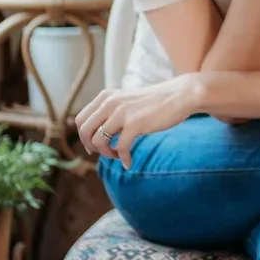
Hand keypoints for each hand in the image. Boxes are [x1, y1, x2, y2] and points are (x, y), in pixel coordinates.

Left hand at [76, 75, 198, 168]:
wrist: (178, 96)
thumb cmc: (154, 102)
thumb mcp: (126, 101)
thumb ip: (111, 112)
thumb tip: (97, 134)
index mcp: (105, 96)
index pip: (81, 120)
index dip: (84, 137)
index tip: (93, 146)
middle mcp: (109, 103)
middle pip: (85, 131)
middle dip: (91, 147)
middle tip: (104, 153)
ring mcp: (121, 113)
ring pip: (99, 141)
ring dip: (106, 154)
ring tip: (118, 155)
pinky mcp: (135, 123)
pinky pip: (121, 148)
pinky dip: (123, 159)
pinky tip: (128, 162)